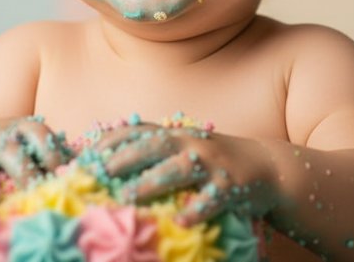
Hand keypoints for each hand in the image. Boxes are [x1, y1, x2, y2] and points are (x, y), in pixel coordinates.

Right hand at [0, 116, 71, 208]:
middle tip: (34, 188)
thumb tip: (95, 179)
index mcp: (18, 130)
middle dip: (22, 169)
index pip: (39, 135)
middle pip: (10, 149)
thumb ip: (53, 162)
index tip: (65, 172)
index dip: (52, 151)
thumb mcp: (30, 151)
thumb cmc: (6, 155)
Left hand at [94, 121, 278, 224]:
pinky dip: (197, 209)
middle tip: (99, 171)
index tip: (86, 154)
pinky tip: (181, 221)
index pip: (137, 131)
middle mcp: (191, 144)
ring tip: (128, 196)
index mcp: (175, 135)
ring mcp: (213, 163)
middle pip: (154, 145)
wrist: (267, 166)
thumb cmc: (213, 161)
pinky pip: (212, 198)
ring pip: (179, 169)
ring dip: (152, 181)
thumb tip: (106, 163)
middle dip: (126, 156)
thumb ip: (152, 152)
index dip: (111, 140)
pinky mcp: (232, 186)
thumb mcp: (183, 149)